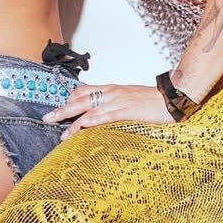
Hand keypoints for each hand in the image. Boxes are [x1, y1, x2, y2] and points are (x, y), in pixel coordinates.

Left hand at [43, 83, 173, 140]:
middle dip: (63, 109)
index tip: (60, 108)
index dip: (70, 99)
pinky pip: (103, 116)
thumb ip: (118, 104)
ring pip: (88, 109)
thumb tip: (106, 114)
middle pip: (81, 99)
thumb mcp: (132, 99)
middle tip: (48, 117)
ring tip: (62, 134)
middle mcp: (112, 92)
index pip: (85, 90)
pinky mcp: (126, 111)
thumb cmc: (155, 101)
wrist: (174, 98)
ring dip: (72, 122)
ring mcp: (118, 101)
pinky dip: (90, 123)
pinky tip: (80, 129)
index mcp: (113, 89)